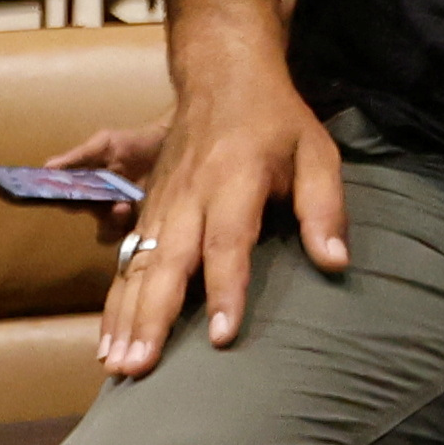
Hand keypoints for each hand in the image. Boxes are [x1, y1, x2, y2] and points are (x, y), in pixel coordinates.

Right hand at [110, 55, 348, 369]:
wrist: (221, 76)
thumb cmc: (276, 121)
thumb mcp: (316, 152)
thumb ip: (325, 208)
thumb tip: (335, 263)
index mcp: (233, 178)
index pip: (228, 241)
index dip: (225, 290)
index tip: (223, 337)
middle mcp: (189, 194)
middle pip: (167, 261)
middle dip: (152, 317)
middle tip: (139, 368)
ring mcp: (161, 203)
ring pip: (137, 265)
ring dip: (124, 318)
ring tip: (117, 366)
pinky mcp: (147, 209)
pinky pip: (126, 260)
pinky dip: (114, 303)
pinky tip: (108, 343)